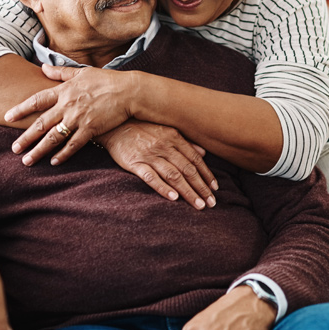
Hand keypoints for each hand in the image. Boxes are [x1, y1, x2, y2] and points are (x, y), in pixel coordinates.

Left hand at [6, 65, 138, 165]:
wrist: (128, 91)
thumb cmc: (106, 80)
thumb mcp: (81, 72)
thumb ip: (60, 72)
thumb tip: (43, 67)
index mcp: (64, 91)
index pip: (37, 101)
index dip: (21, 109)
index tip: (7, 117)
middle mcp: (67, 106)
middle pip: (41, 124)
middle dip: (26, 138)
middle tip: (14, 149)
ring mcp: (78, 119)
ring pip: (54, 137)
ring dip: (39, 150)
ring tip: (27, 160)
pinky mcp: (91, 129)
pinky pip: (73, 145)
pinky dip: (63, 154)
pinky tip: (53, 162)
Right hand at [98, 120, 217, 209]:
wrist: (113, 124)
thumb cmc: (142, 128)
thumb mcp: (166, 130)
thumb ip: (185, 142)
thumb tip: (204, 153)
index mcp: (174, 138)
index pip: (195, 160)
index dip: (207, 175)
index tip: (215, 188)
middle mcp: (165, 147)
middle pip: (187, 170)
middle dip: (201, 187)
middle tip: (212, 203)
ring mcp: (150, 155)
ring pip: (174, 175)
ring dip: (188, 191)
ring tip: (199, 205)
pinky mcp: (134, 163)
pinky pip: (151, 177)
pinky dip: (163, 187)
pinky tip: (174, 198)